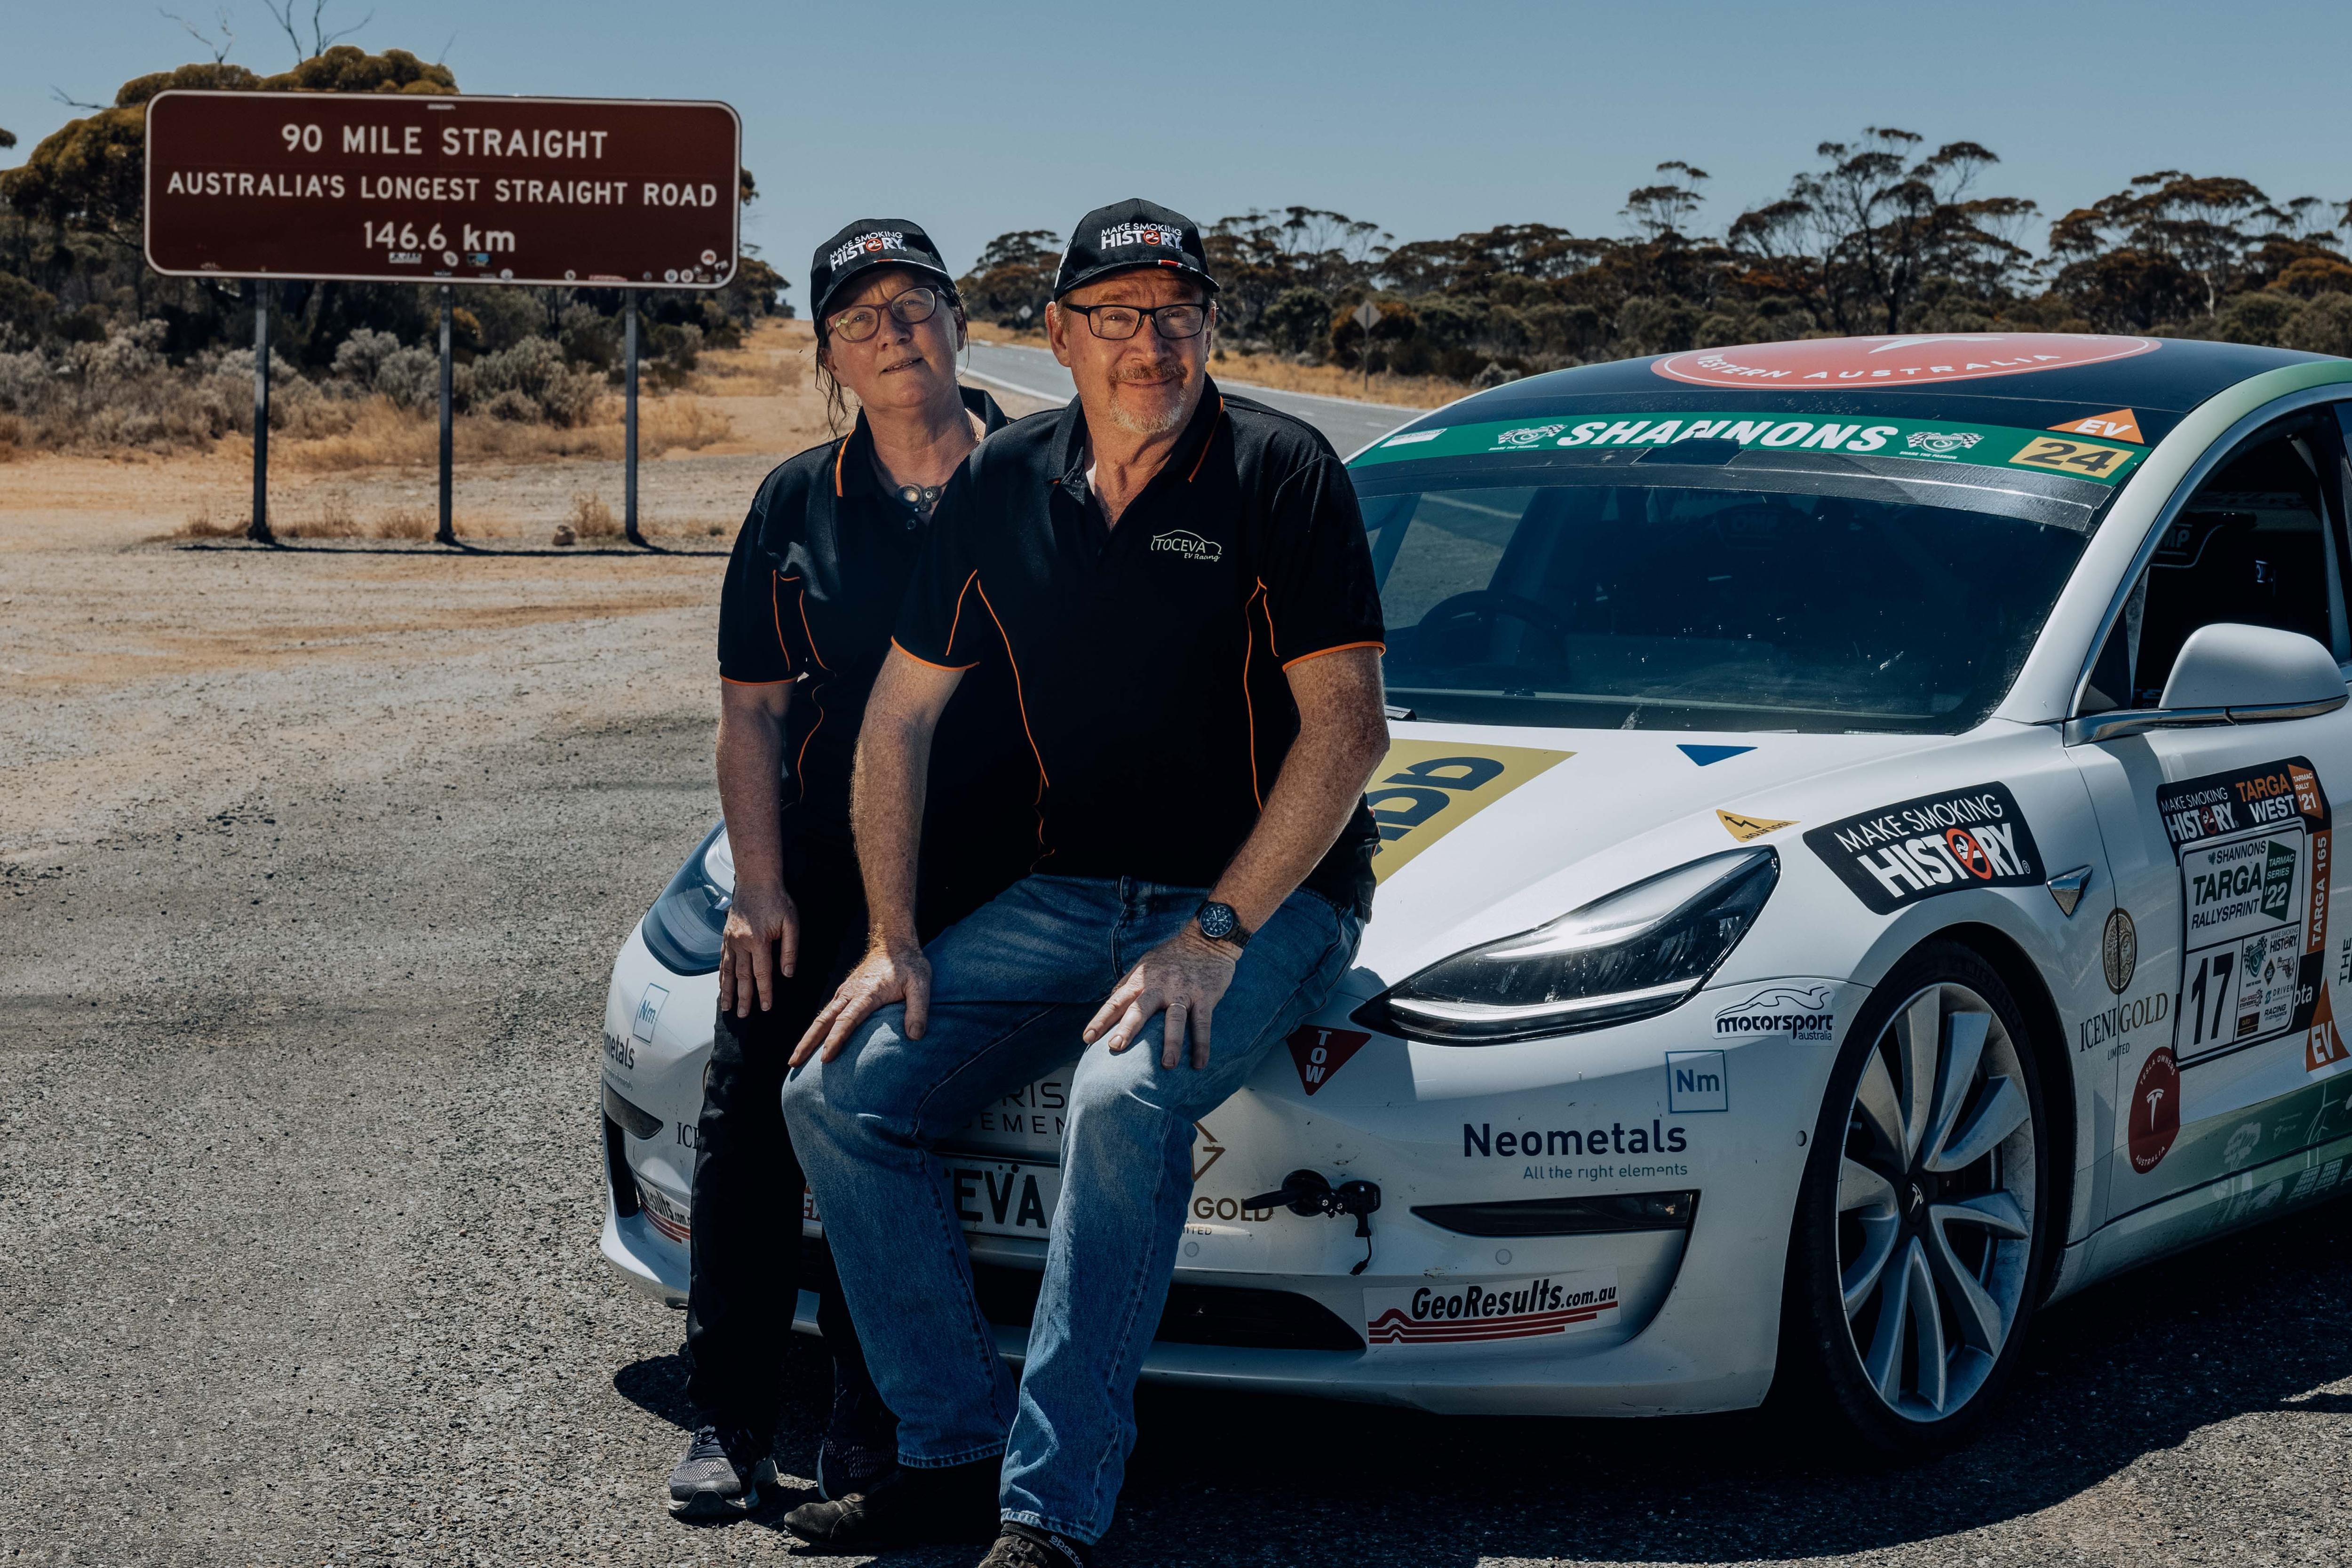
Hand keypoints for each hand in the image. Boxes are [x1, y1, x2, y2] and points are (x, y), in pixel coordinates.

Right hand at [719, 883, 799, 1017]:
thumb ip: (790, 950)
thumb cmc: (778, 901)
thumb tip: (787, 974)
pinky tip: (722, 986)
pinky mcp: (726, 936)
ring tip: (727, 1008)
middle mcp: (741, 943)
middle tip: (743, 1016)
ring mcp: (730, 940)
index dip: (764, 993)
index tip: (765, 1008)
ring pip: (728, 971)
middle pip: (742, 977)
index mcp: (758, 941)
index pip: (762, 974)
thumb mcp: (791, 923)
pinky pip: (722, 960)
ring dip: (728, 991)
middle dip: (743, 999)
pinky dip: (721, 975)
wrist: (756, 880)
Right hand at [792, 938, 931, 1066]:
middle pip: (824, 1021)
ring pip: (821, 1018)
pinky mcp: (844, 993)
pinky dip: (816, 1029)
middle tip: (793, 1063)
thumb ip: (919, 1010)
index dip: (836, 1039)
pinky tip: (811, 1043)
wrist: (893, 943)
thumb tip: (915, 1037)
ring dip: (807, 1038)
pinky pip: (826, 1013)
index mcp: (867, 993)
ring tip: (795, 1060)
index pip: (847, 1020)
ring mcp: (844, 993)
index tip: (825, 1058)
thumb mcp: (921, 984)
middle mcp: (850, 993)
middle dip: (807, 1043)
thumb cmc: (909, 965)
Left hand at [1084, 927, 1239, 1069]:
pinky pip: (1202, 1023)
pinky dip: (1202, 1044)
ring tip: (1167, 1065)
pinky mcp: (1204, 997)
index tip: (1087, 1037)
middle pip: (1141, 1008)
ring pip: (1175, 1019)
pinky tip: (1199, 1064)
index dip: (1101, 1019)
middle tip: (1116, 1046)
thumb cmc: (1170, 957)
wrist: (1205, 939)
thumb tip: (1109, 1002)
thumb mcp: (1144, 964)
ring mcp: (1183, 992)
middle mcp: (1160, 986)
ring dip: (1171, 1043)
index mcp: (1141, 980)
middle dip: (1128, 1027)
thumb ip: (1128, 984)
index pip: (1116, 1000)